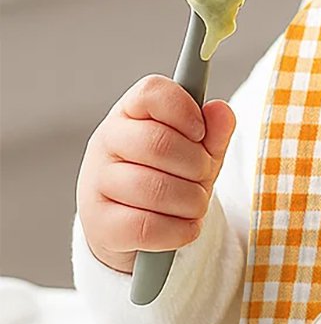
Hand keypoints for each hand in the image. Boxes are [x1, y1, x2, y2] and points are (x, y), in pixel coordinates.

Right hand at [76, 75, 235, 273]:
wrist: (136, 226)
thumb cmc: (172, 177)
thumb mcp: (199, 152)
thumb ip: (214, 132)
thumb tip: (221, 110)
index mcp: (130, 113)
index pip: (152, 92)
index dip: (185, 110)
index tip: (200, 132)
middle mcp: (106, 142)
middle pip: (158, 143)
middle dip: (196, 165)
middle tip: (202, 176)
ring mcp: (97, 183)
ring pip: (154, 189)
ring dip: (191, 202)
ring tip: (194, 204)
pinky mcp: (99, 224)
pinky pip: (147, 227)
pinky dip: (179, 231)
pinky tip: (183, 227)